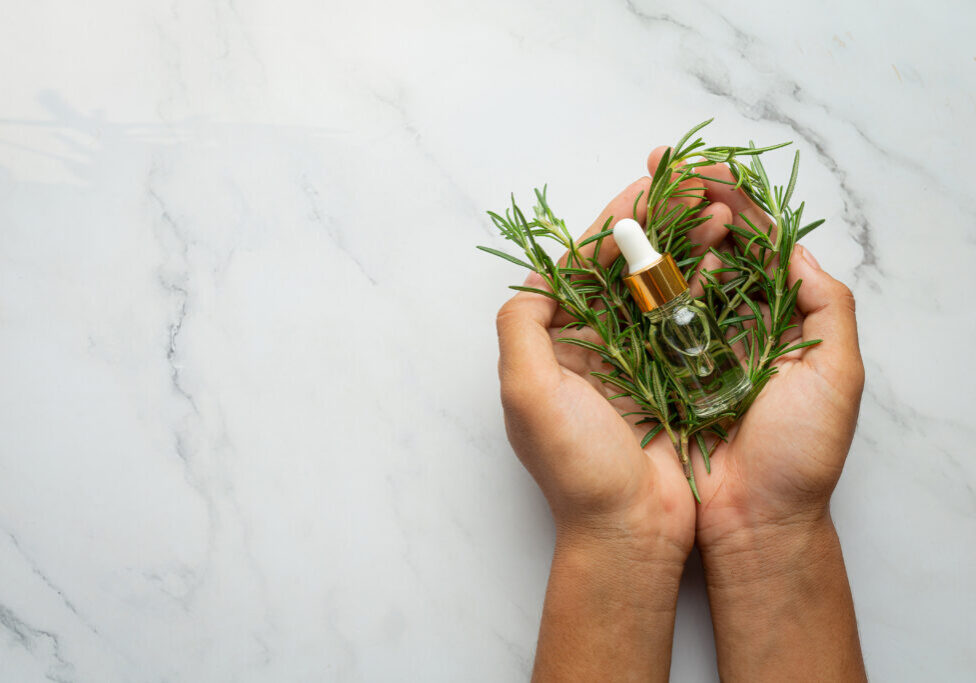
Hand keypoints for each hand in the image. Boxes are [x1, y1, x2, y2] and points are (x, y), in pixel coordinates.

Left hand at [496, 176, 730, 680]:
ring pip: (661, 286)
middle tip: (694, 187)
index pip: (580, 266)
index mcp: (555, 342)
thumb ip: (522, 325)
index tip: (645, 193)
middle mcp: (593, 345)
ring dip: (688, 246)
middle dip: (659, 224)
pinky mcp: (674, 377)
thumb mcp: (528, 392)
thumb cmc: (578, 468)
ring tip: (720, 213)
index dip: (611, 226)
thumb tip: (538, 277)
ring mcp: (636, 359)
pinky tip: (730, 258)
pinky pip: (689, 319)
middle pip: (624, 267)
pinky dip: (708, 285)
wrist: (631, 530)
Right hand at [643, 148, 866, 680]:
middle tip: (659, 166)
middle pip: (703, 250)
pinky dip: (629, 286)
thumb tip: (792, 246)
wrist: (753, 520)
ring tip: (644, 200)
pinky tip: (624, 256)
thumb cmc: (800, 454)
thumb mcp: (836, 373)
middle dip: (682, 203)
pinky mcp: (651, 372)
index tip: (709, 171)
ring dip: (657, 235)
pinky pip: (637, 319)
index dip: (733, 203)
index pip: (754, 246)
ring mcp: (686, 347)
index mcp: (778, 320)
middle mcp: (728, 326)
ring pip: (667, 277)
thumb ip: (826, 304)